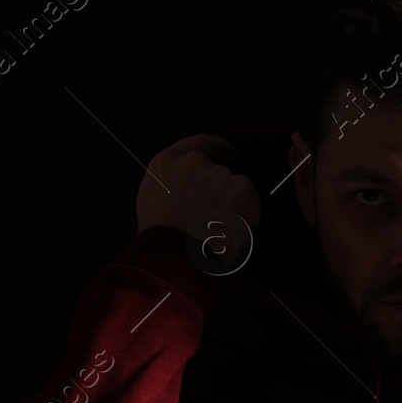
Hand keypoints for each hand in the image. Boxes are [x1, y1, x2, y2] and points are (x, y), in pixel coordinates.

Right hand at [136, 133, 261, 236]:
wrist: (177, 259)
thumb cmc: (160, 240)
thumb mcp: (151, 200)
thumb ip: (171, 182)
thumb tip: (186, 187)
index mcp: (168, 161)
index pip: (198, 144)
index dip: (219, 148)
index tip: (232, 154)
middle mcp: (194, 161)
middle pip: (217, 170)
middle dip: (220, 191)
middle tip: (216, 218)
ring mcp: (219, 173)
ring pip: (234, 187)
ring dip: (231, 205)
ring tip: (217, 231)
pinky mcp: (242, 189)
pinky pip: (250, 201)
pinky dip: (246, 216)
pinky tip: (230, 232)